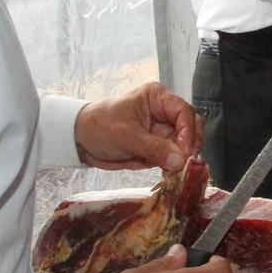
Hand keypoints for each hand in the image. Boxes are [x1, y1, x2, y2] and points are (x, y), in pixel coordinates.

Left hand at [75, 82, 201, 172]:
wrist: (80, 140)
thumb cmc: (99, 126)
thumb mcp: (126, 136)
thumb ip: (154, 148)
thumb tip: (180, 161)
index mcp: (157, 98)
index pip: (184, 111)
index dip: (189, 131)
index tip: (186, 151)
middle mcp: (164, 112)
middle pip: (191, 127)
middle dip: (190, 145)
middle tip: (185, 163)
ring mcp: (162, 130)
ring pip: (185, 144)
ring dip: (183, 158)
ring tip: (175, 172)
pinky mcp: (159, 147)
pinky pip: (174, 157)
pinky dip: (174, 166)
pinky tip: (169, 174)